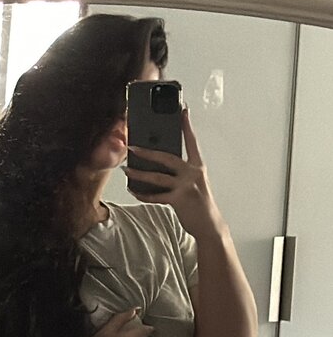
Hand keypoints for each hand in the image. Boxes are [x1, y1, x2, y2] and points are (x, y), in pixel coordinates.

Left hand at [125, 109, 225, 240]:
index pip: (192, 142)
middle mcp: (193, 173)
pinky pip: (156, 196)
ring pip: (157, 177)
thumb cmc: (199, 203)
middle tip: (132, 147)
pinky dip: (143, 194)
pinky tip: (134, 191)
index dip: (187, 126)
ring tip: (127, 171)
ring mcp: (186, 186)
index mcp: (197, 167)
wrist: (209, 225)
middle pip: (167, 158)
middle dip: (148, 152)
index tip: (183, 111)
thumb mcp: (194, 183)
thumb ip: (181, 172)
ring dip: (139, 174)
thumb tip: (158, 164)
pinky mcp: (179, 200)